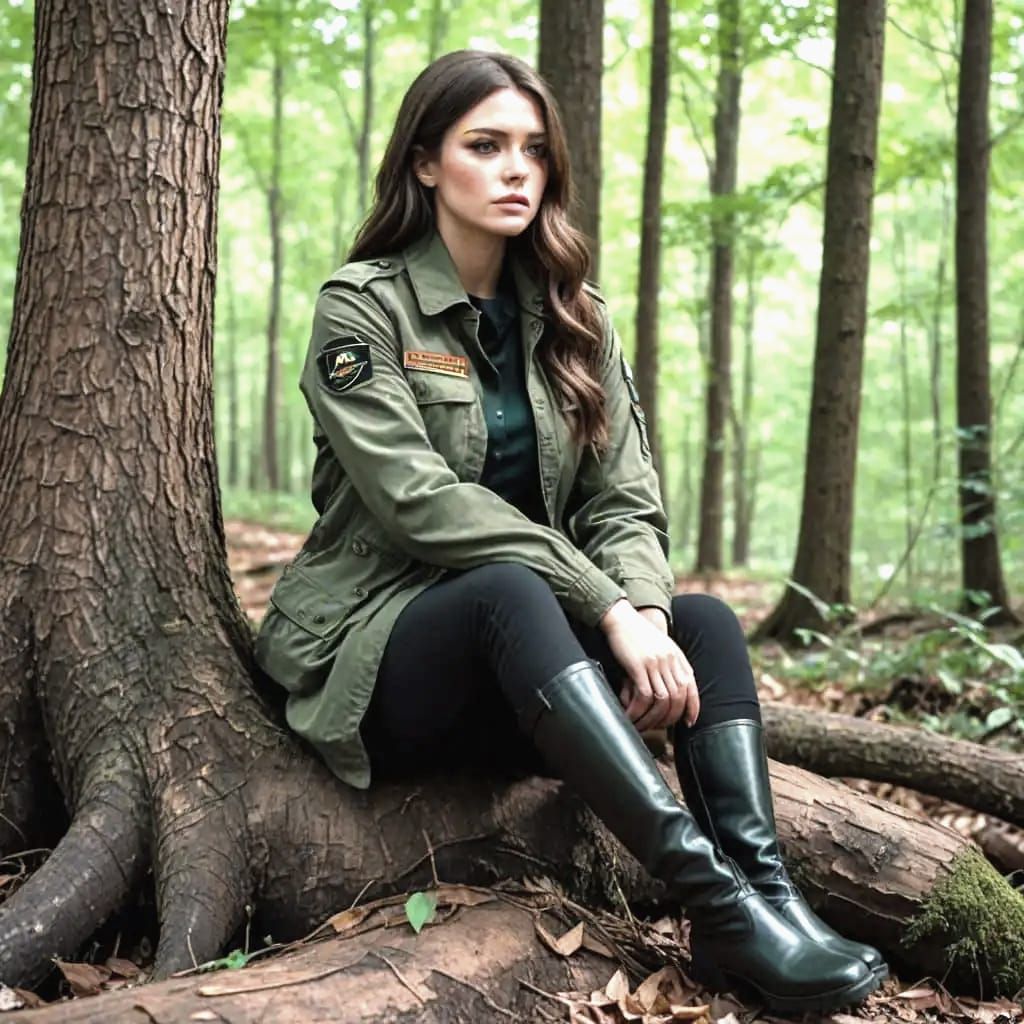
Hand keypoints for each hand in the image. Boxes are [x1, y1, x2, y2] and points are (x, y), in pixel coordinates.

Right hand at [599, 600, 698, 729]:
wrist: (621, 617)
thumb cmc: (638, 633)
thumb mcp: (661, 646)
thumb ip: (671, 663)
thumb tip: (674, 688)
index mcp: (677, 656)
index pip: (691, 687)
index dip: (692, 707)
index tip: (688, 722)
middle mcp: (669, 660)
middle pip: (678, 697)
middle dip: (670, 718)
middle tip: (659, 729)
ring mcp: (655, 663)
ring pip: (662, 700)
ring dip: (653, 718)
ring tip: (642, 725)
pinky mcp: (638, 665)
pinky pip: (644, 695)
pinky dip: (639, 710)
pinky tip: (631, 716)